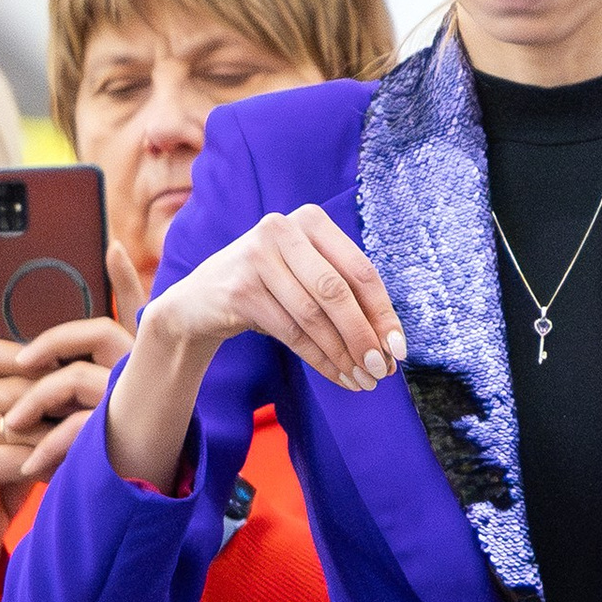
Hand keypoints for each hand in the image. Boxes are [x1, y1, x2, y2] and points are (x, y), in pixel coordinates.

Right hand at [0, 316, 130, 578]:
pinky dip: (50, 465)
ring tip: (94, 441)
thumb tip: (84, 380)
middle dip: (60, 399)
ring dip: (61, 435)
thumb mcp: (7, 438)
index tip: (70, 368)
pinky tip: (72, 472)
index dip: (25, 354)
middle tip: (100, 407)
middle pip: (13, 387)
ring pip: (22, 423)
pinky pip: (19, 457)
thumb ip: (30, 408)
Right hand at [107, 205, 408, 495]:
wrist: (202, 301)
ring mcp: (256, 256)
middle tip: (381, 371)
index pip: (360, 270)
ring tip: (362, 380)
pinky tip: (337, 376)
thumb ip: (346, 297)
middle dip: (363, 336)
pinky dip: (319, 359)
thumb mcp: (309, 279)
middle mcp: (282, 229)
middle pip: (336, 292)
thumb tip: (390, 344)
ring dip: (342, 354)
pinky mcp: (239, 288)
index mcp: (311, 220)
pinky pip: (290, 332)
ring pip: (313, 315)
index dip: (383, 312)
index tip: (398, 349)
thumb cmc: (271, 289)